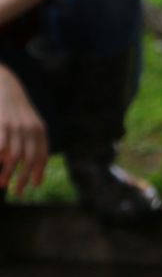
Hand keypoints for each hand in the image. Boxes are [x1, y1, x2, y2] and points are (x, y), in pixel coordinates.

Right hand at [0, 66, 46, 194]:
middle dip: (23, 178)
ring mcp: (15, 126)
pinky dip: (0, 158)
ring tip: (3, 184)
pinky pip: (2, 145)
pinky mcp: (2, 123)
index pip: (42, 155)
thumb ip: (34, 142)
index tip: (33, 186)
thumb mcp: (31, 123)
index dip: (38, 172)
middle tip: (18, 191)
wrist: (6, 85)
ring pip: (14, 156)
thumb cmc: (18, 110)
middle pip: (29, 159)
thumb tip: (35, 166)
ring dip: (8, 173)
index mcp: (40, 130)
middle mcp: (30, 129)